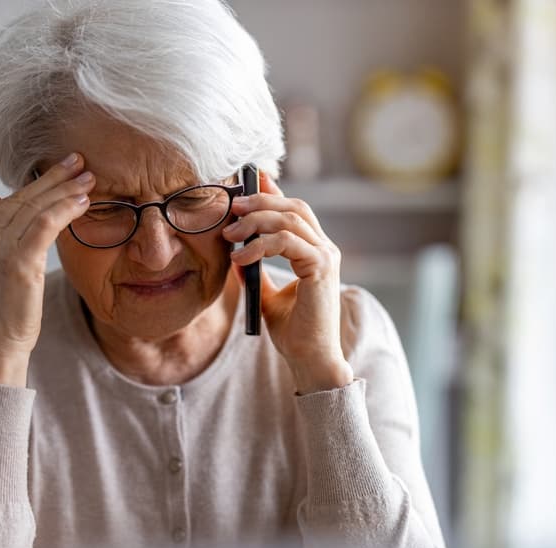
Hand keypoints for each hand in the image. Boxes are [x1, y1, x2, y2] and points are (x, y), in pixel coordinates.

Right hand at [0, 153, 94, 385]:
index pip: (6, 204)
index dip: (35, 186)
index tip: (59, 171)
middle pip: (21, 200)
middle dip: (54, 179)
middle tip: (79, 162)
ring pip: (35, 208)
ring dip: (65, 190)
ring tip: (88, 179)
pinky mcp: (16, 262)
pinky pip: (44, 224)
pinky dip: (65, 209)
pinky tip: (83, 202)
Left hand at [223, 173, 353, 392]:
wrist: (310, 358)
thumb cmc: (294, 332)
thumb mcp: (267, 295)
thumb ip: (257, 272)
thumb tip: (236, 253)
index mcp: (315, 251)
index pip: (294, 210)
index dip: (272, 192)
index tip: (248, 180)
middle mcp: (325, 249)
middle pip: (293, 207)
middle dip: (259, 201)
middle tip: (230, 208)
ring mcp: (326, 256)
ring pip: (290, 219)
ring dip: (255, 222)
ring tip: (230, 236)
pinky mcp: (321, 267)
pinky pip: (287, 242)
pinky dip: (260, 246)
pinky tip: (241, 259)